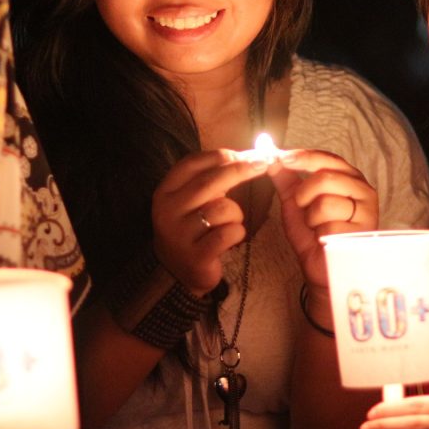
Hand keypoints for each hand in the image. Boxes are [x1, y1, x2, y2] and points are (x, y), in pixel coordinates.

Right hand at [151, 149, 268, 295]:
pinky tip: (231, 239)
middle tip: (263, 164)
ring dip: (236, 214)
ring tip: (230, 224)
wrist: (178, 274)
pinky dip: (237, 233)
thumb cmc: (194, 229)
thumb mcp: (192, 201)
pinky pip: (228, 233)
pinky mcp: (196, 256)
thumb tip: (245, 155)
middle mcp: (167, 211)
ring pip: (222, 208)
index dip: (220, 155)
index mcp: (165, 192)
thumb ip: (211, 178)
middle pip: (209, 182)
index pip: (191, 163)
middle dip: (240, 170)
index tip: (244, 153)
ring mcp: (179, 235)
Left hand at [267, 148, 377, 285]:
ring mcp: (367, 210)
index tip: (282, 158)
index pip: (327, 159)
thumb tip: (272, 156)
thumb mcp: (295, 202)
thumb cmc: (311, 234)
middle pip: (325, 177)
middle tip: (304, 209)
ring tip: (318, 227)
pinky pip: (330, 226)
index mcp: (348, 177)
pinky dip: (321, 234)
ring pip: (326, 202)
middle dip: (304, 195)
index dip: (303, 157)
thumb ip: (286, 179)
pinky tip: (327, 240)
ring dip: (312, 218)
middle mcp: (362, 189)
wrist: (320, 268)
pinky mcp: (364, 231)